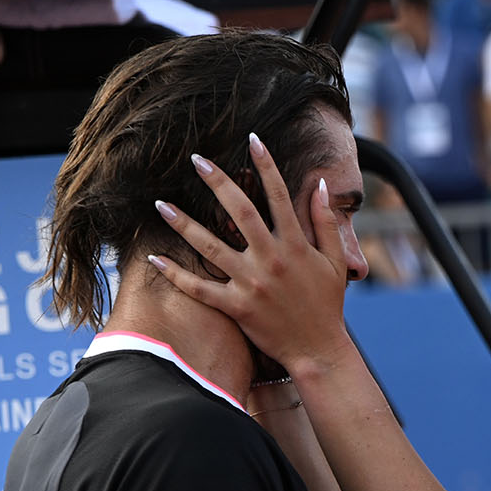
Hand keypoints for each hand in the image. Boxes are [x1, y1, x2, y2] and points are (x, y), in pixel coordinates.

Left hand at [149, 138, 352, 373]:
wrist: (318, 350)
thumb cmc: (328, 304)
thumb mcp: (336, 262)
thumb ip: (327, 222)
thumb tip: (322, 185)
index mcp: (296, 245)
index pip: (278, 195)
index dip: (266, 165)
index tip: (252, 140)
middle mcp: (271, 260)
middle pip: (239, 212)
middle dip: (217, 182)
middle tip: (196, 160)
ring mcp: (251, 284)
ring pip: (210, 247)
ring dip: (183, 223)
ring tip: (161, 203)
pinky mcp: (236, 307)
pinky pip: (200, 288)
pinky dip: (175, 274)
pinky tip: (154, 257)